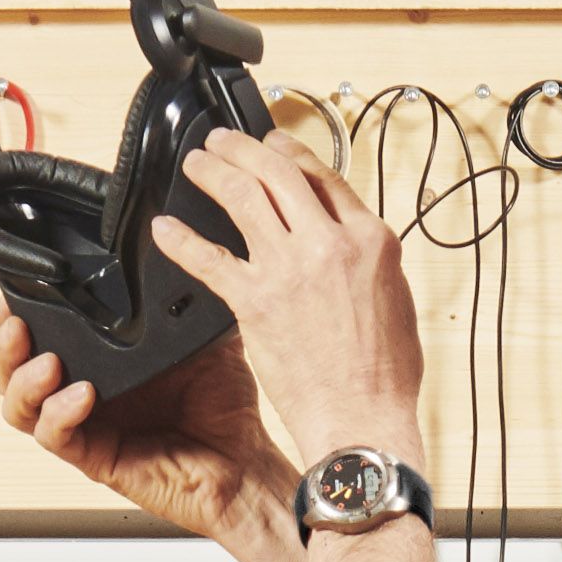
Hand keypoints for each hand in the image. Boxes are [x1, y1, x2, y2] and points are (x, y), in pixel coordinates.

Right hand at [0, 286, 288, 546]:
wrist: (245, 464)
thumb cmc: (225, 406)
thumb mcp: (205, 336)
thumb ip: (186, 297)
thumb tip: (183, 245)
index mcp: (102, 360)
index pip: (44, 331)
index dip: (22, 308)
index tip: (19, 282)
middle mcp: (83, 391)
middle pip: (14, 368)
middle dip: (4, 343)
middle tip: (15, 322)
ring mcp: (86, 426)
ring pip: (21, 406)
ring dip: (22, 379)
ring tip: (45, 361)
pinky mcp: (95, 459)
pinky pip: (57, 437)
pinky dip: (59, 414)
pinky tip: (80, 394)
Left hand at [148, 133, 428, 461]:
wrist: (364, 419)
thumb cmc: (384, 374)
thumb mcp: (395, 297)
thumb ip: (367, 259)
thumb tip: (346, 241)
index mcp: (370, 240)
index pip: (324, 178)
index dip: (292, 154)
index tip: (273, 144)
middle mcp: (329, 244)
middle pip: (279, 173)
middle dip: (244, 148)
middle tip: (222, 142)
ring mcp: (290, 269)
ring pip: (243, 197)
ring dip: (214, 172)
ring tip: (197, 165)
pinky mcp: (256, 301)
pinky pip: (209, 258)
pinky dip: (182, 240)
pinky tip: (166, 230)